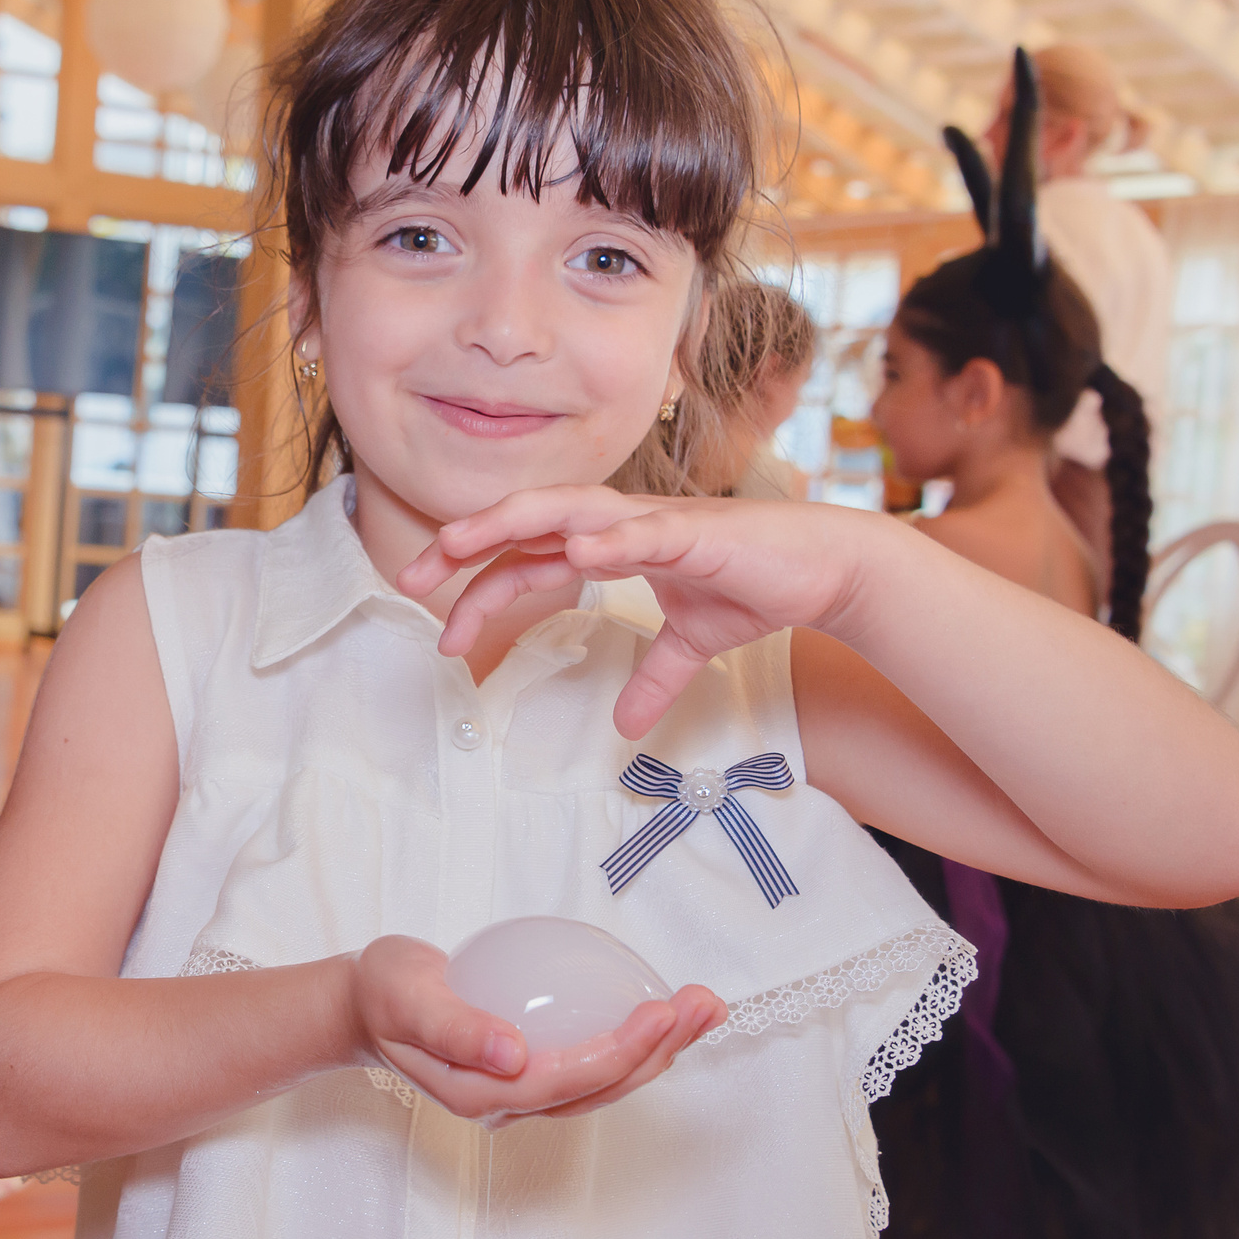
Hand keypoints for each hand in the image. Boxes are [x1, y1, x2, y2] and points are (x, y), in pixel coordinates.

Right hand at [347, 935, 724, 1124]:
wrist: (364, 1005)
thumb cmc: (384, 993)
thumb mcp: (407, 996)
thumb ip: (454, 1027)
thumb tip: (512, 1054)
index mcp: (481, 1093)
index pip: (567, 1080)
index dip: (621, 1051)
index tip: (662, 1012)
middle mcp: (509, 1102)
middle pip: (599, 1087)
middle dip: (659, 1051)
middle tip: (705, 1005)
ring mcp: (522, 1090)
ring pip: (603, 1081)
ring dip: (657, 1050)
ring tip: (702, 1009)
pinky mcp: (531, 1070)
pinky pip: (591, 1064)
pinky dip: (632, 1041)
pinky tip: (659, 1012)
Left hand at [399, 487, 882, 737]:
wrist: (827, 569)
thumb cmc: (756, 587)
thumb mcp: (691, 644)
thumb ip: (652, 678)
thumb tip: (624, 728)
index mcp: (613, 543)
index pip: (528, 556)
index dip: (480, 582)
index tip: (439, 623)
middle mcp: (624, 523)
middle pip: (529, 522)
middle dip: (468, 541)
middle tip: (412, 574)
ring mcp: (658, 521)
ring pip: (571, 510)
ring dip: (514, 521)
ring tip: (462, 539)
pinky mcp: (700, 532)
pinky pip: (646, 532)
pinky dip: (610, 539)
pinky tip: (575, 552)